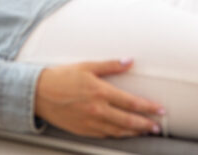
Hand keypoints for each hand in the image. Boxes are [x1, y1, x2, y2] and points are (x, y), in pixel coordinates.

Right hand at [34, 59, 163, 137]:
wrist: (37, 93)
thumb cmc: (60, 77)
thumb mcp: (86, 66)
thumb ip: (110, 65)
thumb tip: (129, 61)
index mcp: (100, 92)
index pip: (132, 102)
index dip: (149, 107)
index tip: (160, 110)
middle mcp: (98, 110)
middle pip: (130, 121)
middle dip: (147, 124)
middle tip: (158, 126)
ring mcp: (91, 122)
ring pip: (120, 131)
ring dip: (135, 132)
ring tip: (145, 131)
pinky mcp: (84, 130)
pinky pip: (106, 135)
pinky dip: (119, 135)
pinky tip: (124, 132)